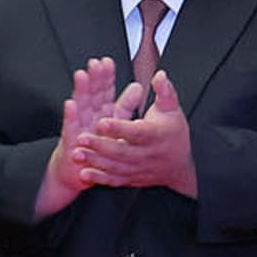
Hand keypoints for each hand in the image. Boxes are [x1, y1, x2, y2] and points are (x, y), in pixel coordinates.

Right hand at [35, 57, 123, 217]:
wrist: (77, 170)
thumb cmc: (97, 146)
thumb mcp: (115, 124)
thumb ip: (126, 106)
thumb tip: (138, 86)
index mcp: (102, 112)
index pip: (104, 91)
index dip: (106, 77)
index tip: (107, 62)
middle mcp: (89, 117)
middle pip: (92, 94)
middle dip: (94, 78)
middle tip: (96, 63)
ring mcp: (79, 128)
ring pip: (80, 106)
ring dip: (80, 91)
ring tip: (82, 75)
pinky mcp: (71, 141)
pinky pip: (71, 127)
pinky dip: (71, 116)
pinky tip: (70, 104)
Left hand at [74, 71, 197, 196]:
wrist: (179, 165)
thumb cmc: (174, 132)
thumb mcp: (172, 109)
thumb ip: (165, 91)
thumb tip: (159, 75)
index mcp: (155, 135)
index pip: (136, 132)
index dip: (118, 128)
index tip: (101, 122)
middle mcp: (147, 154)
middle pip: (122, 151)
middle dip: (100, 145)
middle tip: (81, 138)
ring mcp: (139, 169)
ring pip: (115, 167)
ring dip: (95, 161)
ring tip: (77, 154)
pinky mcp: (132, 179)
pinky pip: (115, 181)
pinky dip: (100, 178)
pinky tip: (85, 173)